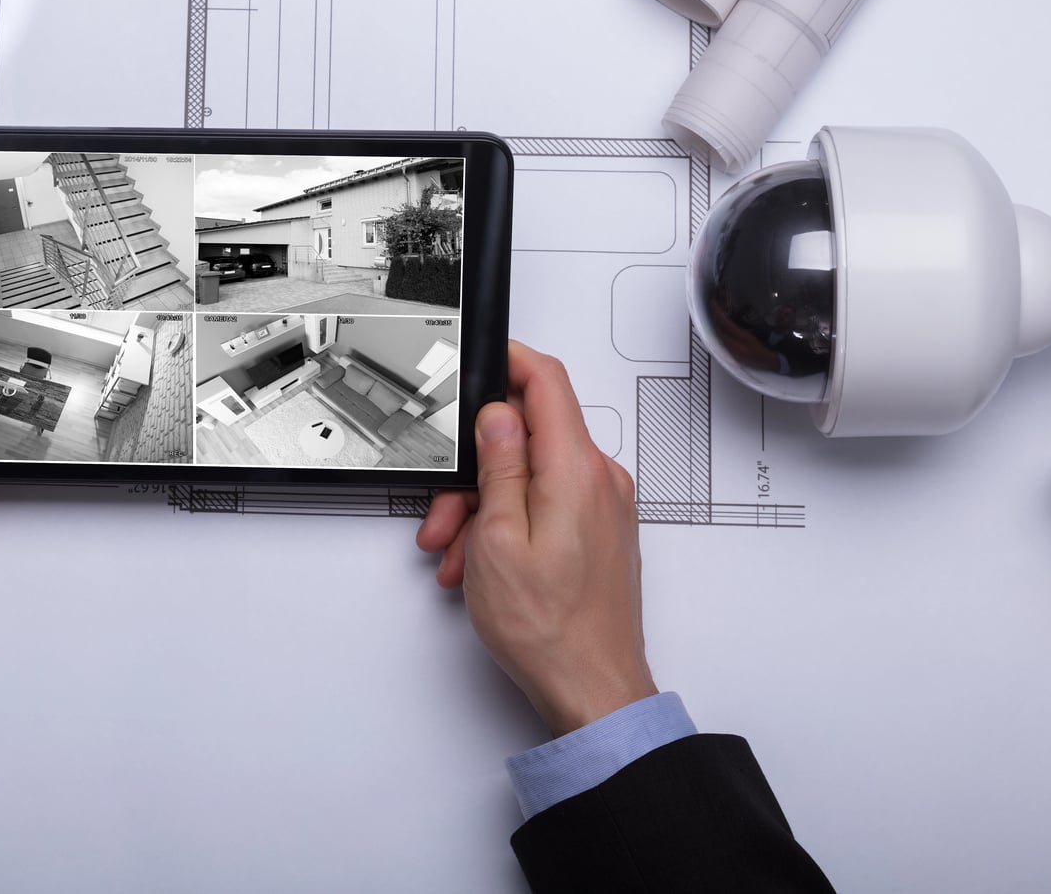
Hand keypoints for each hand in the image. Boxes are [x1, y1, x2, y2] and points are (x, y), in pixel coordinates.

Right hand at [415, 342, 656, 735]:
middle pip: (529, 437)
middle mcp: (600, 481)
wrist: (593, 689)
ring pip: (532, 475)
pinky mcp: (600, 532)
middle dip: (476, 467)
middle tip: (445, 513)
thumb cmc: (548, 628)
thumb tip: (497, 416)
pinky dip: (510, 522)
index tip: (479, 361)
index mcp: (575, 471)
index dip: (509, 361)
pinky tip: (483, 563)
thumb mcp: (497, 538)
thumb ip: (499, 467)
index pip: (546, 382)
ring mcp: (604, 507)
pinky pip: (548, 504)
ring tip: (458, 553)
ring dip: (485, 505)